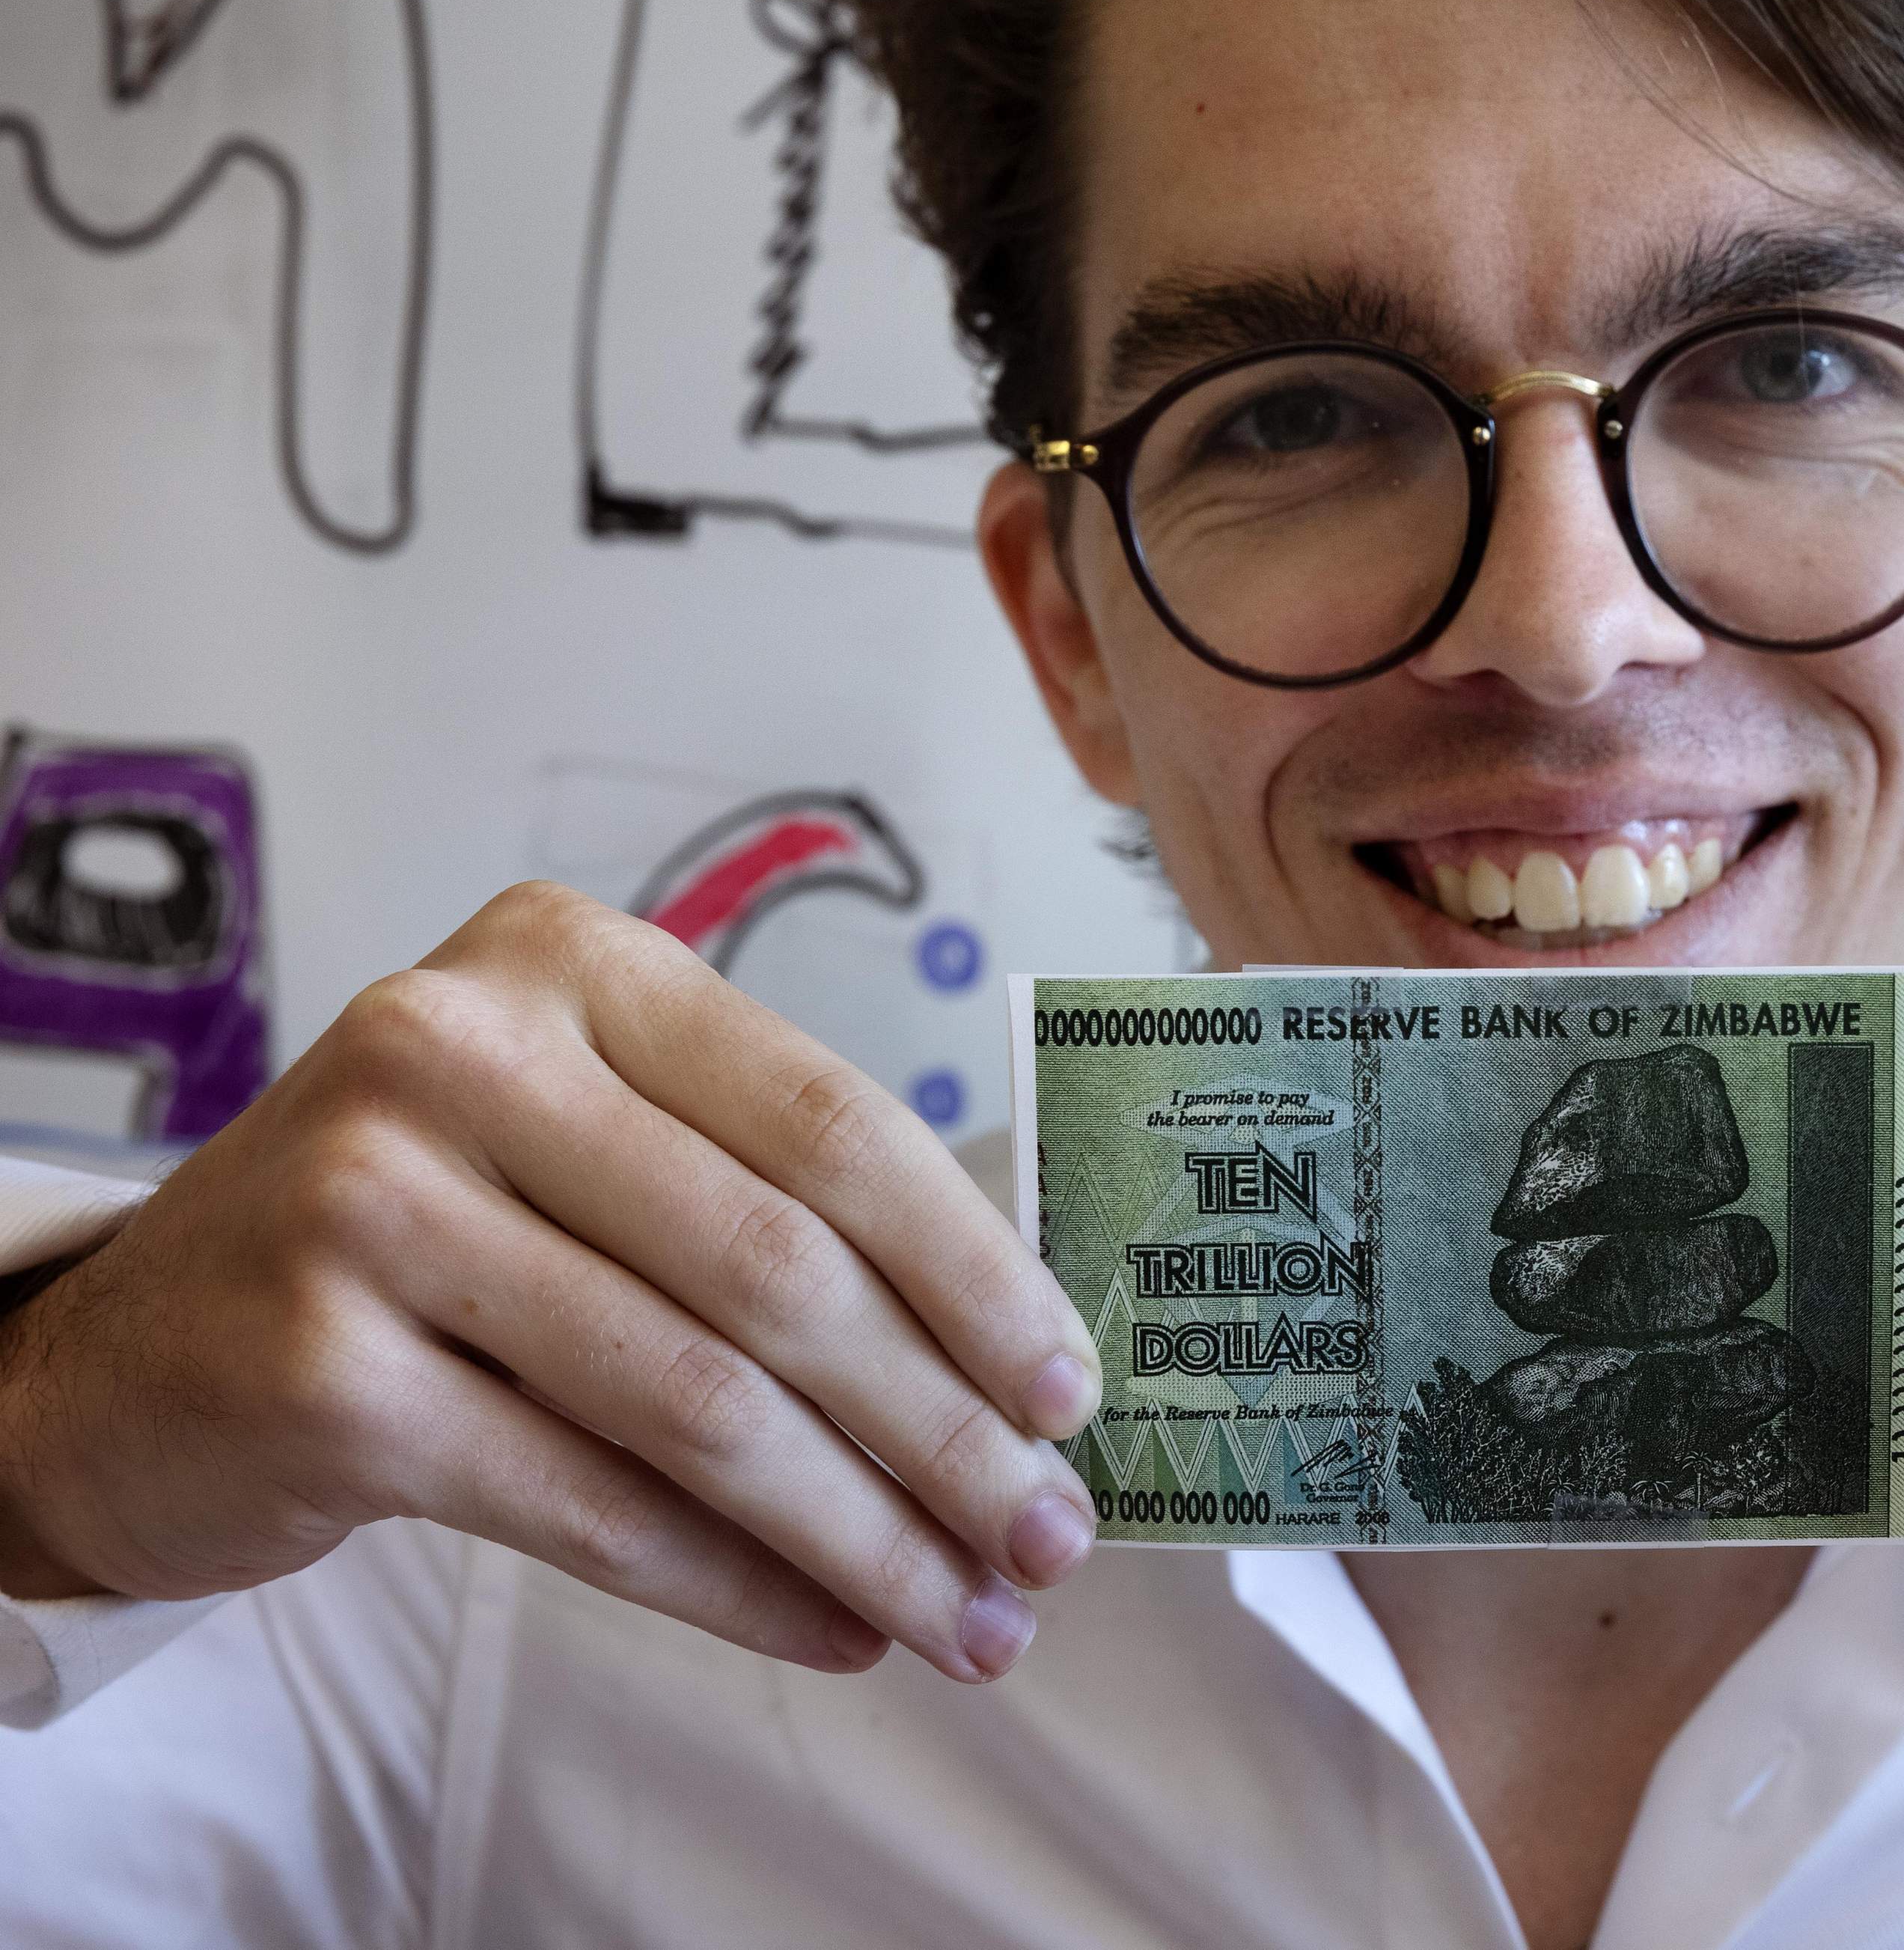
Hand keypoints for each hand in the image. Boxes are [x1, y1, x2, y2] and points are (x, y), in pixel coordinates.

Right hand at [0, 883, 1098, 1683]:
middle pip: (783, 1274)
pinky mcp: (323, 1373)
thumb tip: (1008, 1365)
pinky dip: (737, 1584)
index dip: (976, 1270)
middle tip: (1047, 1536)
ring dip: (864, 1531)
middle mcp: (464, 1052)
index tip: (1072, 1389)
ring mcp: (375, 1206)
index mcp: (571, 965)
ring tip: (968, 1614)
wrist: (143, 1348)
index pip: (834, 1125)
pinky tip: (834, 1625)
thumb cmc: (424, 1235)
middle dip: (944, 1428)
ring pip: (702, 1404)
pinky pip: (592, 1505)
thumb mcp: (583, 1143)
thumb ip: (763, 1200)